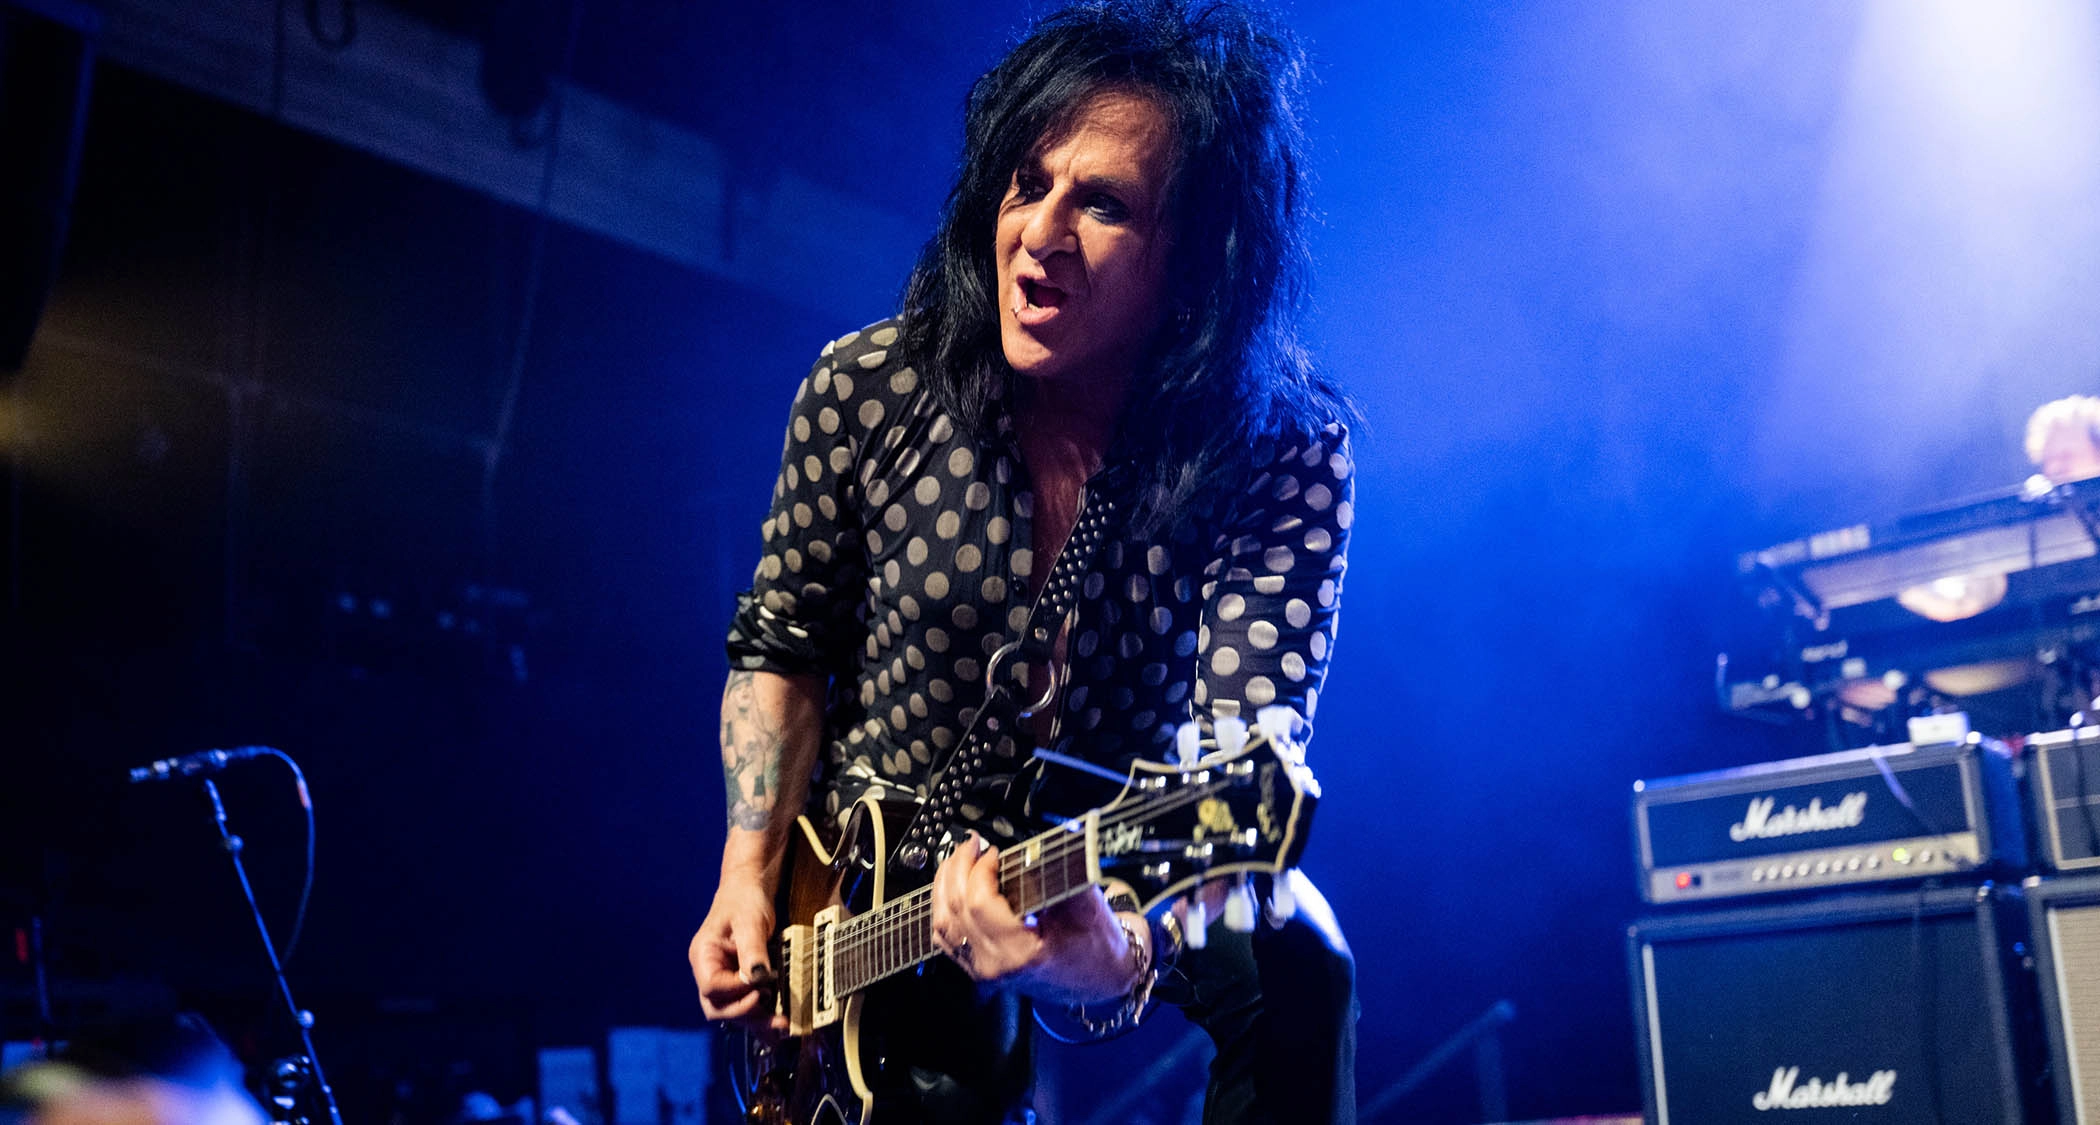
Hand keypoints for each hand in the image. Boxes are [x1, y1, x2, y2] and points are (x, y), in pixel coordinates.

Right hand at [689, 876, 787, 1036]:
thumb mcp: (750, 922)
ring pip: (732, 1012)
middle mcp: (708, 971)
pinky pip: (744, 1005)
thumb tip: (757, 979)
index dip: (735, 991)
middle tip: (776, 1018)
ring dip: (756, 1021)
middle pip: (718, 1007)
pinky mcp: (738, 983)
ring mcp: (722, 979)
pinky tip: (775, 1030)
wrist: (748, 889)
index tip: (760, 987)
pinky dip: (759, 1018)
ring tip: (781, 1028)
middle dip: (747, 1015)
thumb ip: (752, 951)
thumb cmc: (744, 900)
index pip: (712, 986)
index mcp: (703, 955)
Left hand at [928, 833, 1139, 1004]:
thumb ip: (1059, 875)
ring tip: (958, 859)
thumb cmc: (1098, 947)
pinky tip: (950, 888)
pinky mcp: (980, 969)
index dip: (979, 869)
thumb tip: (1034, 845)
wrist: (1103, 979)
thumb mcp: (1087, 906)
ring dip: (944, 885)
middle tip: (971, 844)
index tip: (993, 851)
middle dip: (958, 867)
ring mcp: (984, 971)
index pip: (979, 903)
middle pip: (955, 909)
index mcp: (1021, 952)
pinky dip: (942, 908)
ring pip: (942, 924)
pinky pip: (946, 938)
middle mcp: (996, 965)